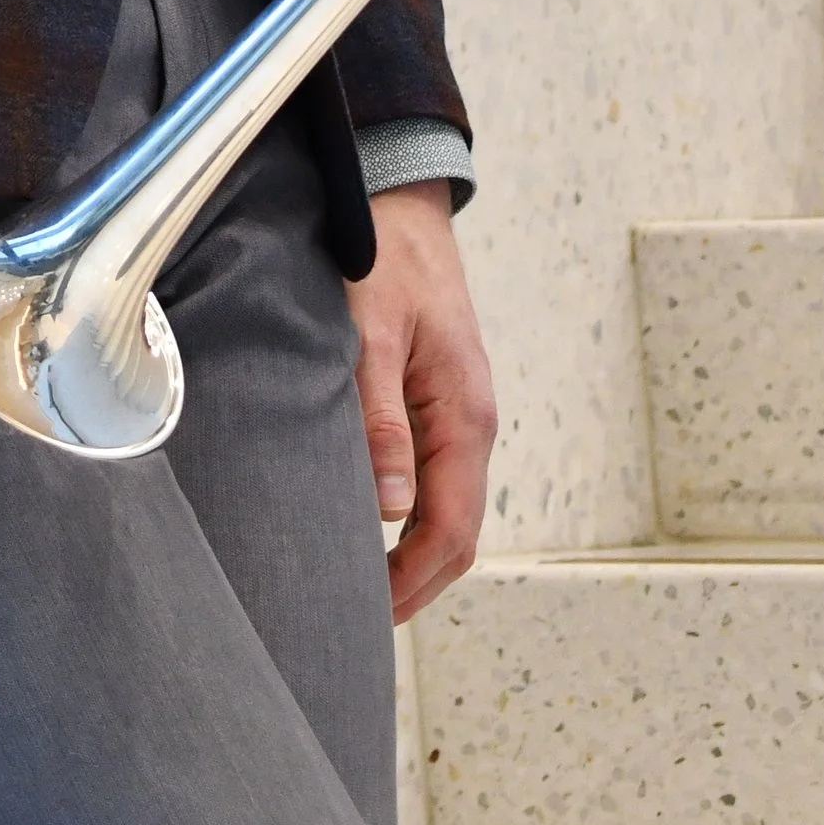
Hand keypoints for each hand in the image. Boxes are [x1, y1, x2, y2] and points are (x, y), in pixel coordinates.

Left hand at [348, 182, 495, 625]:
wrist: (402, 200)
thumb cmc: (384, 260)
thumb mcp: (373, 336)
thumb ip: (380, 420)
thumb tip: (391, 511)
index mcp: (464, 416)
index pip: (451, 531)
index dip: (412, 584)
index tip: (363, 618)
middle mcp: (470, 424)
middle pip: (456, 534)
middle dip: (414, 585)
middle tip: (354, 625)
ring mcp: (456, 414)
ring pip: (446, 510)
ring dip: (410, 557)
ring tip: (353, 589)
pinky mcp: (437, 402)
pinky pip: (433, 480)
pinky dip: (408, 520)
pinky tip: (367, 531)